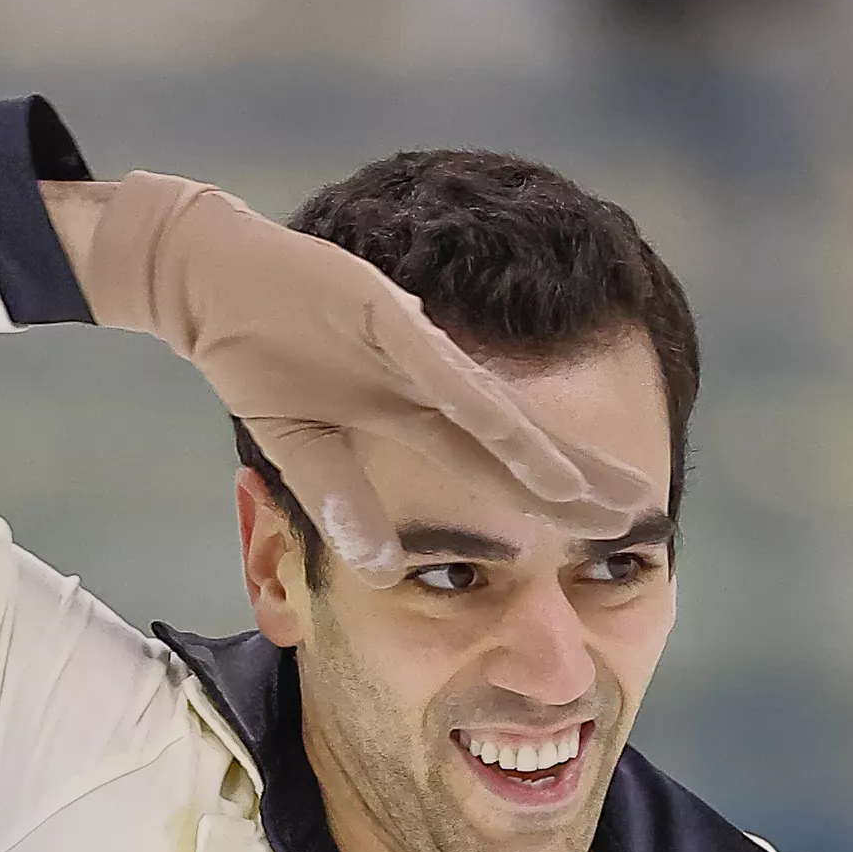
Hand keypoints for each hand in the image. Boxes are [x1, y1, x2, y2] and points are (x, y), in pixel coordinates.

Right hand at [41, 169, 656, 576]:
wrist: (210, 282)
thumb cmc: (261, 358)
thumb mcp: (304, 452)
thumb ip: (346, 505)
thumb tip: (386, 569)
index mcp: (414, 418)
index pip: (500, 470)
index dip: (551, 503)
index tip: (600, 538)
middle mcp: (430, 385)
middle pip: (520, 445)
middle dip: (580, 481)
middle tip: (642, 514)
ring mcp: (413, 351)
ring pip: (498, 414)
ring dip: (551, 459)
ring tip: (605, 495)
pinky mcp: (382, 316)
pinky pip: (440, 372)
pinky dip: (481, 408)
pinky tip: (523, 440)